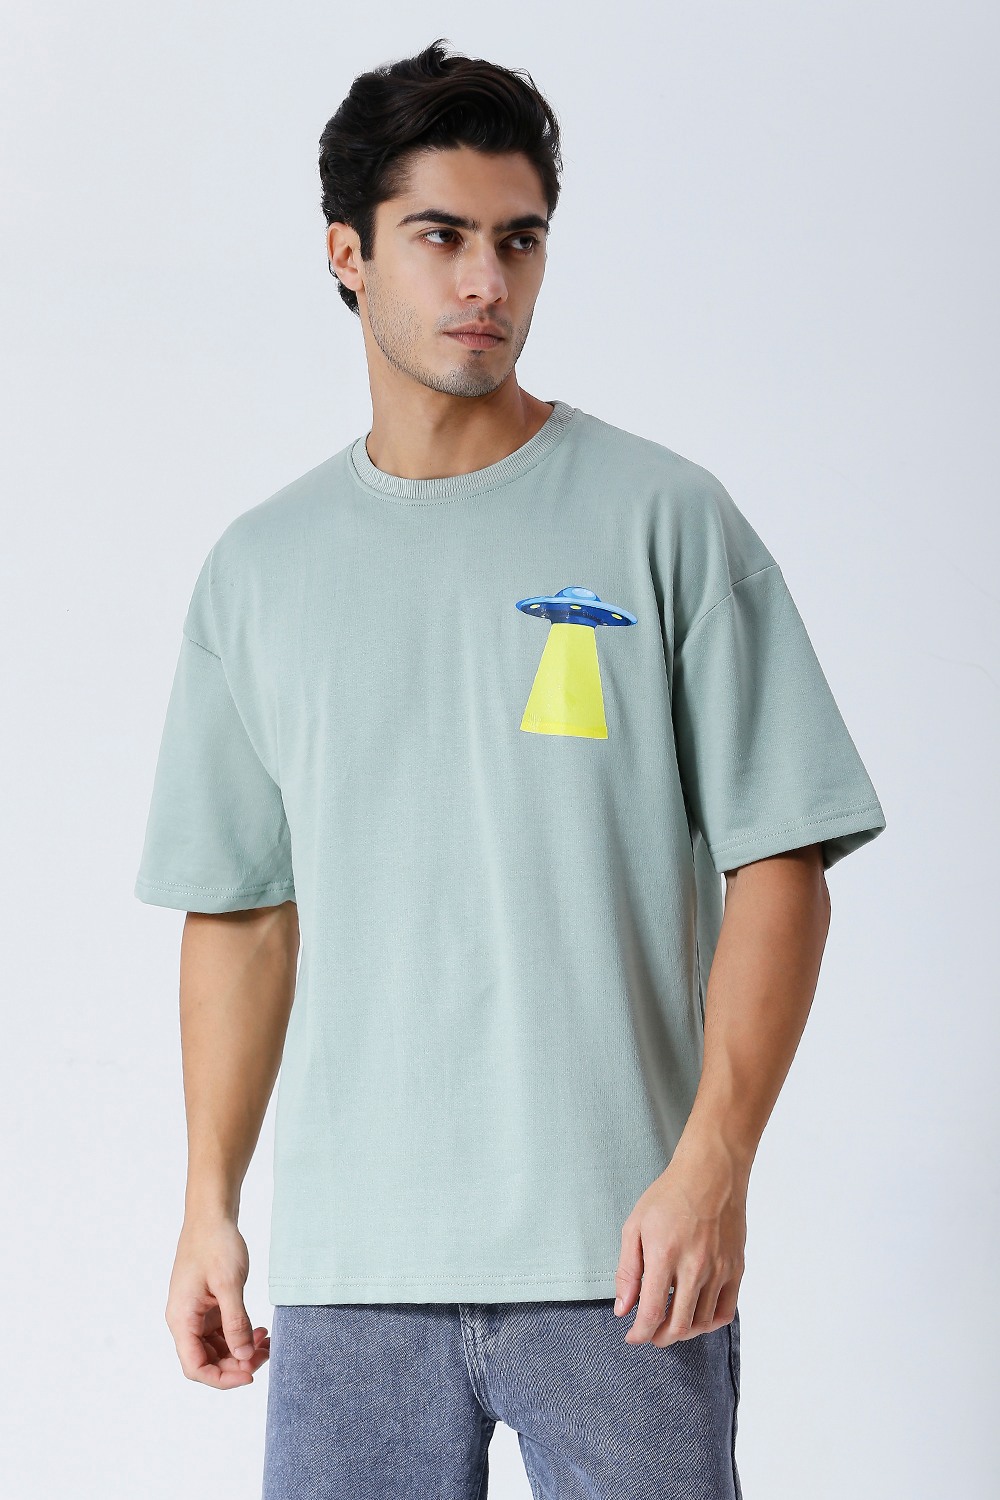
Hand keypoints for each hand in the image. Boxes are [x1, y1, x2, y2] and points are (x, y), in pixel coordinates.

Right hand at [165, 1216, 269, 1386]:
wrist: (212, 1215)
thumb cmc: (216, 1244)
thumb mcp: (229, 1284)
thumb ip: (235, 1322)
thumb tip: (244, 1356)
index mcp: (182, 1319)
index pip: (195, 1367)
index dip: (222, 1378)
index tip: (250, 1374)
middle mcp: (185, 1321)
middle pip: (207, 1360)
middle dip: (237, 1364)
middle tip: (266, 1355)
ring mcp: (196, 1314)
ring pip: (216, 1348)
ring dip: (241, 1351)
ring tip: (267, 1342)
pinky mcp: (207, 1306)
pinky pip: (221, 1332)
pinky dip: (240, 1335)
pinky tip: (259, 1331)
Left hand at [614, 1137, 746, 1346]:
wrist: (711, 1173)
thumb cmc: (668, 1196)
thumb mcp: (635, 1226)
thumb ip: (627, 1271)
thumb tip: (622, 1309)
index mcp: (664, 1255)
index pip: (651, 1313)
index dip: (640, 1333)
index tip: (632, 1336)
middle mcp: (694, 1267)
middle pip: (679, 1326)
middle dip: (659, 1338)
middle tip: (650, 1333)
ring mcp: (719, 1270)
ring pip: (702, 1323)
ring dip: (683, 1332)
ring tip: (670, 1322)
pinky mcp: (736, 1269)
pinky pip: (725, 1312)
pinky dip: (709, 1324)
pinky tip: (695, 1316)